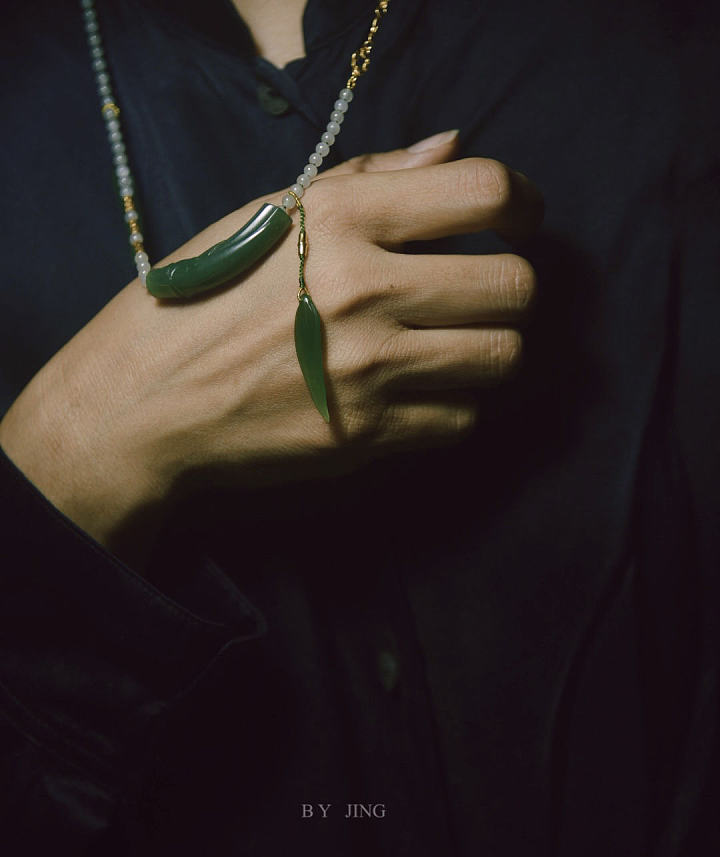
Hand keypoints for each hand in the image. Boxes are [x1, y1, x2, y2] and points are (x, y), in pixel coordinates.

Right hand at [0, 133, 541, 558]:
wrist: (147, 402)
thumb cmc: (204, 300)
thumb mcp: (269, 217)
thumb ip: (368, 179)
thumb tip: (452, 149)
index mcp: (340, 218)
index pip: (485, 192)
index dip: (524, 203)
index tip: (520, 219)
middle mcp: (365, 288)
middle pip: (515, 285)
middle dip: (511, 287)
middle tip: (480, 293)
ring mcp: (370, 368)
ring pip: (503, 356)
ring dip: (489, 350)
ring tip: (452, 346)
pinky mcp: (368, 435)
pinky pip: (463, 419)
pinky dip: (451, 406)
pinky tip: (416, 394)